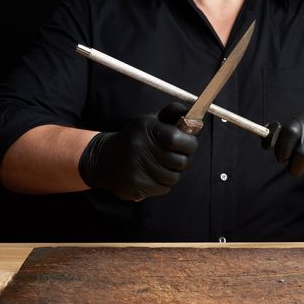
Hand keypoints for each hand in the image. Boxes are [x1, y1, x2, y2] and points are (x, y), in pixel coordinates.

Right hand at [78, 102, 197, 199]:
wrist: (105, 159)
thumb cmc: (137, 138)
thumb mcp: (152, 121)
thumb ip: (174, 115)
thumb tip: (198, 119)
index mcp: (146, 128)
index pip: (177, 139)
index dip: (189, 144)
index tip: (188, 144)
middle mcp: (140, 148)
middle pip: (181, 162)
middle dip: (183, 160)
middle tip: (175, 155)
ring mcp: (137, 169)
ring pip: (174, 177)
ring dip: (172, 172)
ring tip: (160, 164)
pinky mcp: (136, 186)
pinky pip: (163, 188)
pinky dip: (162, 183)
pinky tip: (151, 174)